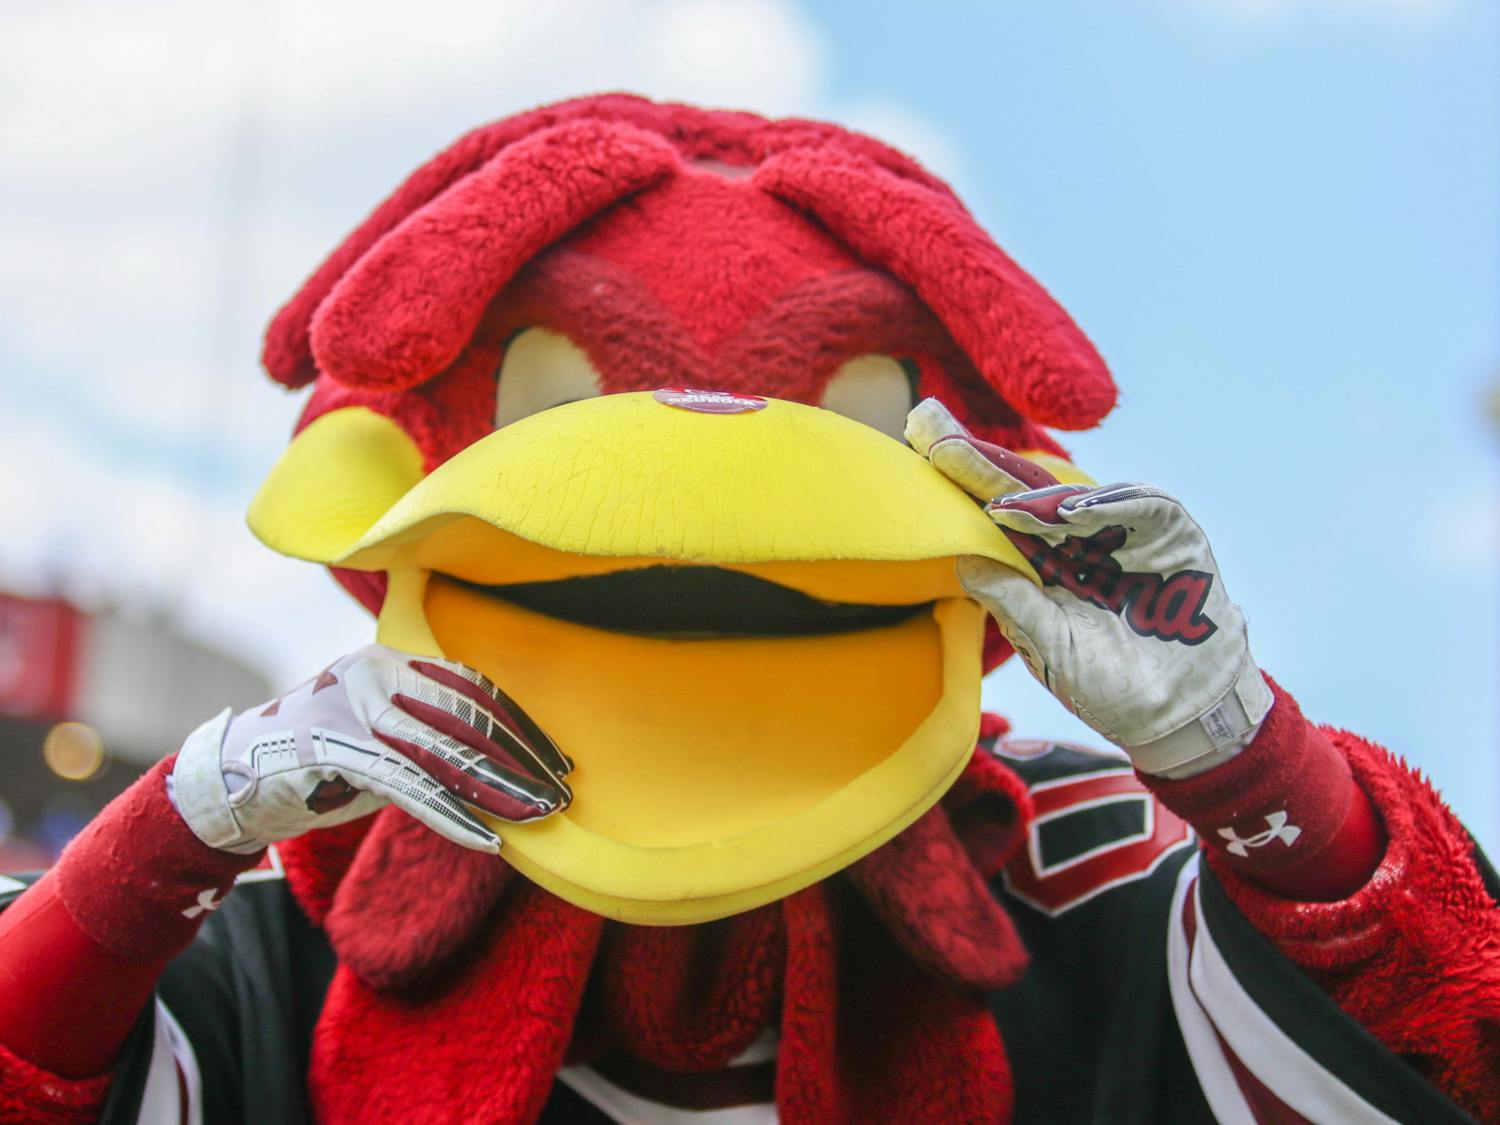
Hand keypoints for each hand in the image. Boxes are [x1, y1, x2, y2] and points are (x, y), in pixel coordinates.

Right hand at [168, 644, 572, 853]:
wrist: (231, 778)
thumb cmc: (322, 759)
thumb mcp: (381, 733)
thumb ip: (431, 734)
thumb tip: (506, 763)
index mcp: (391, 659)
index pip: (472, 688)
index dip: (520, 726)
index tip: (560, 761)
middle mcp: (374, 671)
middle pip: (466, 717)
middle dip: (520, 760)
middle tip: (561, 794)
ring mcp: (351, 707)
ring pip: (443, 752)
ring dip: (498, 790)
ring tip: (538, 816)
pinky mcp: (333, 749)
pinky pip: (408, 787)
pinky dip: (453, 816)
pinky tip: (488, 838)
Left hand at [906, 399, 1271, 777]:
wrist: (1182, 715)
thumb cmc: (1110, 684)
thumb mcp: (1051, 646)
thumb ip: (1014, 603)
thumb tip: (961, 563)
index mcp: (1040, 563)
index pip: (992, 514)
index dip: (959, 480)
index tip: (915, 444)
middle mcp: (1076, 540)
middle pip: (1025, 488)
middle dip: (980, 460)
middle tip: (933, 432)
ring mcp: (1125, 534)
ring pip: (1078, 495)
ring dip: (1041, 494)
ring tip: (1005, 505)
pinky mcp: (1175, 537)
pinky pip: (1145, 506)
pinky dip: (1113, 504)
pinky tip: (1076, 512)